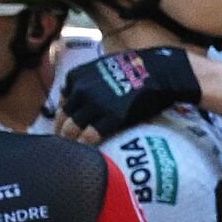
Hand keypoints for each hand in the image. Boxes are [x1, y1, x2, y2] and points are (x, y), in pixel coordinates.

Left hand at [58, 49, 200, 139]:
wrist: (160, 72)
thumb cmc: (136, 68)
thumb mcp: (104, 67)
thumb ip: (90, 80)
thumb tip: (88, 93)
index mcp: (77, 76)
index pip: (61, 100)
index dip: (62, 115)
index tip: (64, 124)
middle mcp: (81, 90)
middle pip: (63, 116)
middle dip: (61, 131)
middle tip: (64, 144)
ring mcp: (95, 105)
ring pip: (72, 128)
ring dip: (70, 142)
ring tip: (73, 152)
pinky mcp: (111, 118)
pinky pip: (90, 137)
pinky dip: (85, 146)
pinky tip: (87, 154)